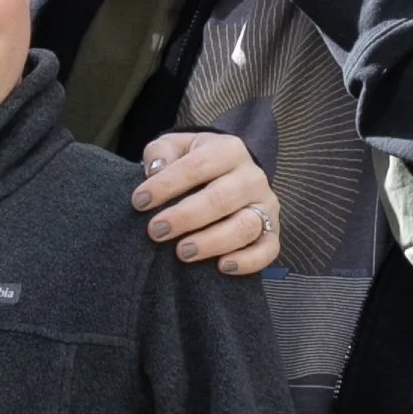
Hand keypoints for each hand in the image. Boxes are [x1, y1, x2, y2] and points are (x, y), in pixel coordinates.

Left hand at [131, 129, 282, 273]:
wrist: (228, 174)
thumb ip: (161, 152)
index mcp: (229, 149)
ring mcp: (266, 206)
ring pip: (244, 226)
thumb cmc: (195, 163)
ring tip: (182, 252)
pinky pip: (267, 250)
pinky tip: (222, 266)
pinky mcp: (273, 233)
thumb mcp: (176, 147)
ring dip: (212, 242)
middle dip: (185, 217)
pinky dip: (248, 261)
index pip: (196, 167)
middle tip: (155, 231)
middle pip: (221, 198)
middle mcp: (252, 176)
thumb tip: (155, 170)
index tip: (139, 202)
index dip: (166, 185)